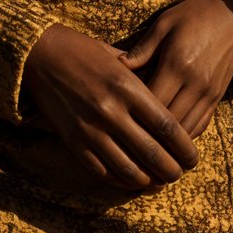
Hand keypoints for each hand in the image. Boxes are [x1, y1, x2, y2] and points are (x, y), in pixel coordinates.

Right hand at [22, 23, 198, 191]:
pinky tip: (132, 179)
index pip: (166, 126)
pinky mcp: (73, 141)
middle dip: (171, 170)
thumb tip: (169, 99)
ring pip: (128, 169)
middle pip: (152, 153)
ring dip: (148, 181)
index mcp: (127, 87)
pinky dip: (121, 180)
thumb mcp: (119, 58)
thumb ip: (143, 79)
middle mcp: (110, 110)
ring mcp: (90, 128)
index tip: (193, 157)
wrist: (40, 53)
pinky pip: (102, 171)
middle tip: (180, 173)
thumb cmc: (84, 51)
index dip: (185, 147)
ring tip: (159, 181)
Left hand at [120, 0, 232, 139]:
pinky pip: (200, 125)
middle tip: (127, 136)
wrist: (231, 16)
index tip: (118, 116)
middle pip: (169, 121)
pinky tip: (169, 138)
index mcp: (177, 64)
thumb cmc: (192, 16)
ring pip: (186, 129)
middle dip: (148, 132)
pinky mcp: (217, 98)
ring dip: (167, 140)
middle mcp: (195, 83)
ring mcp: (209, 93)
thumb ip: (142, 49)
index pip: (152, 101)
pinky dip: (184, 135)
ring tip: (146, 144)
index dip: (134, 113)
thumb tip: (117, 67)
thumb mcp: (163, 24)